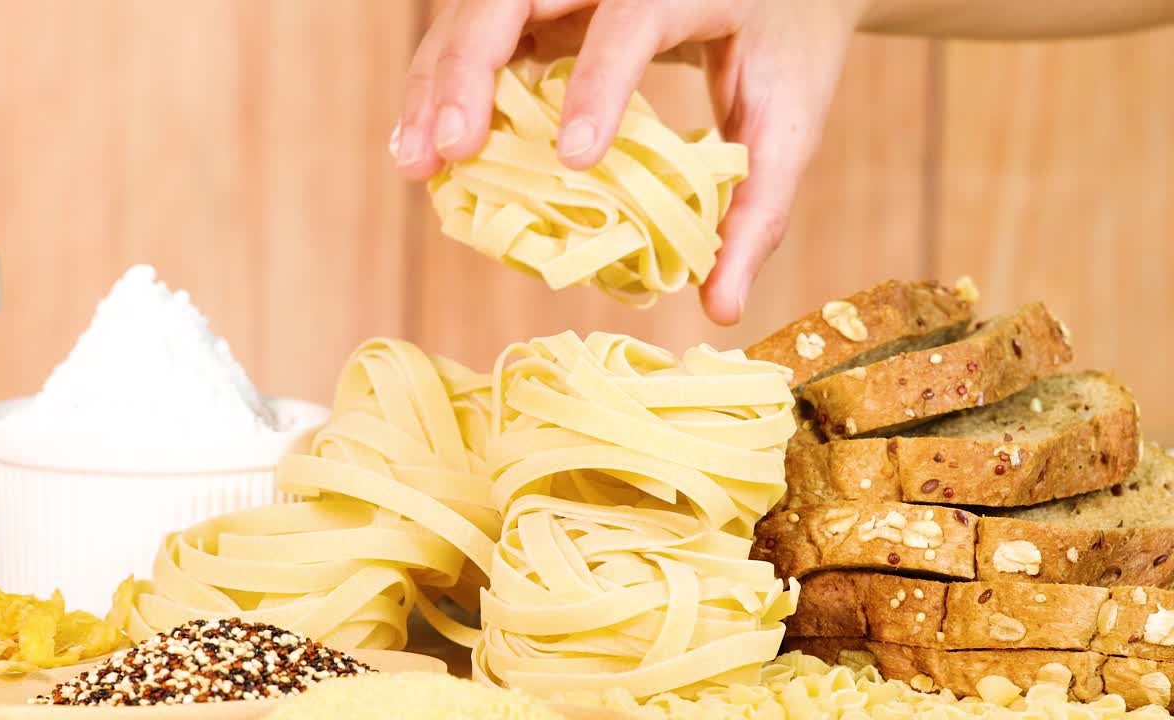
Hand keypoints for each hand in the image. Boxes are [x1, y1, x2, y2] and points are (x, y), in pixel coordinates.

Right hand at [393, 0, 866, 323]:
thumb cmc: (787, 45)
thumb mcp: (789, 121)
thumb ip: (759, 210)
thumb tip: (720, 307)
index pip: (630, 19)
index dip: (598, 84)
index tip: (573, 159)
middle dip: (468, 70)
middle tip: (444, 153)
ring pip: (477, 8)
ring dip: (435, 82)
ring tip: (414, 162)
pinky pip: (477, 29)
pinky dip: (443, 83)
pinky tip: (424, 143)